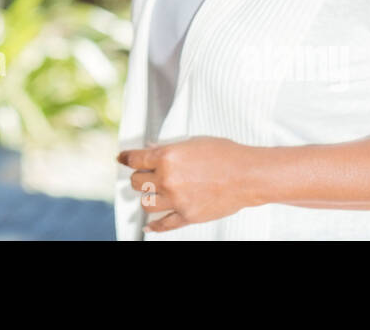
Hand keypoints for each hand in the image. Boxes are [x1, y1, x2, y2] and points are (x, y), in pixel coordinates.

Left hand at [118, 136, 261, 232]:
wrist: (247, 175)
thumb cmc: (226, 155)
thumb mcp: (193, 143)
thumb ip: (169, 148)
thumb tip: (152, 149)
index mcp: (167, 157)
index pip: (135, 159)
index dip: (125, 158)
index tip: (121, 158)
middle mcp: (168, 179)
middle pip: (136, 182)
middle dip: (137, 177)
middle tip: (141, 175)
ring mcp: (176, 200)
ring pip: (145, 203)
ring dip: (145, 197)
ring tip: (150, 194)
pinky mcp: (187, 216)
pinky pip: (164, 225)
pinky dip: (154, 227)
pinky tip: (149, 226)